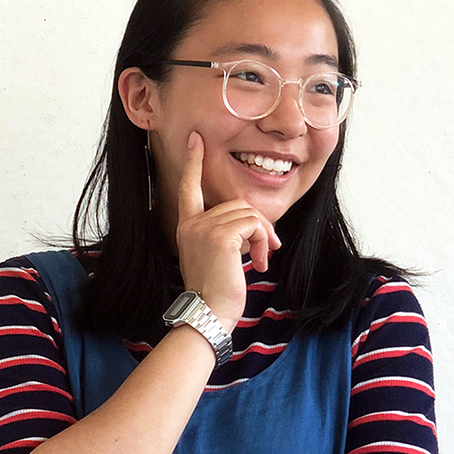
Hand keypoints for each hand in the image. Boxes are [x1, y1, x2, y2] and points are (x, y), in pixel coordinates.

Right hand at [175, 132, 280, 330]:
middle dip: (258, 225)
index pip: (188, 188)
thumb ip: (224, 234)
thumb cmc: (215, 291)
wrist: (210, 312)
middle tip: (266, 251)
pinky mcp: (221, 236)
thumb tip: (252, 226)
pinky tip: (261, 262)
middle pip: (236, 203)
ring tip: (262, 260)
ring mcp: (204, 228)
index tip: (195, 140)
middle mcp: (192, 223)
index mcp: (187, 226)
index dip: (193, 163)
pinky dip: (264, 240)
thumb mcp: (215, 257)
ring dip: (264, 236)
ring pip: (248, 213)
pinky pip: (254, 224)